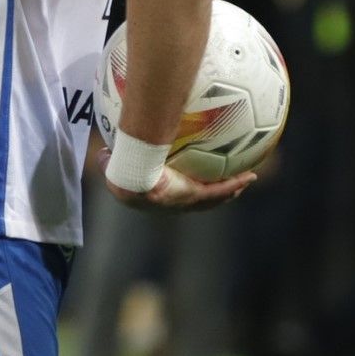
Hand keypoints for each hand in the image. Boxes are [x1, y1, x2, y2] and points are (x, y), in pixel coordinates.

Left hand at [90, 142, 254, 212]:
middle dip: (203, 198)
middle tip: (215, 192)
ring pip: (211, 199)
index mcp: (154, 199)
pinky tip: (251, 175)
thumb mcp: (114, 163)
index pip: (166, 198)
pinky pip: (221, 190)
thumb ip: (110, 157)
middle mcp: (172, 205)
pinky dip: (236, 183)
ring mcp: (186, 203)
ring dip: (226, 193)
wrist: (134, 181)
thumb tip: (103, 150)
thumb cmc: (120, 171)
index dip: (173, 194)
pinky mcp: (197, 196)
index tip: (177, 189)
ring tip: (241, 184)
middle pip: (193, 203)